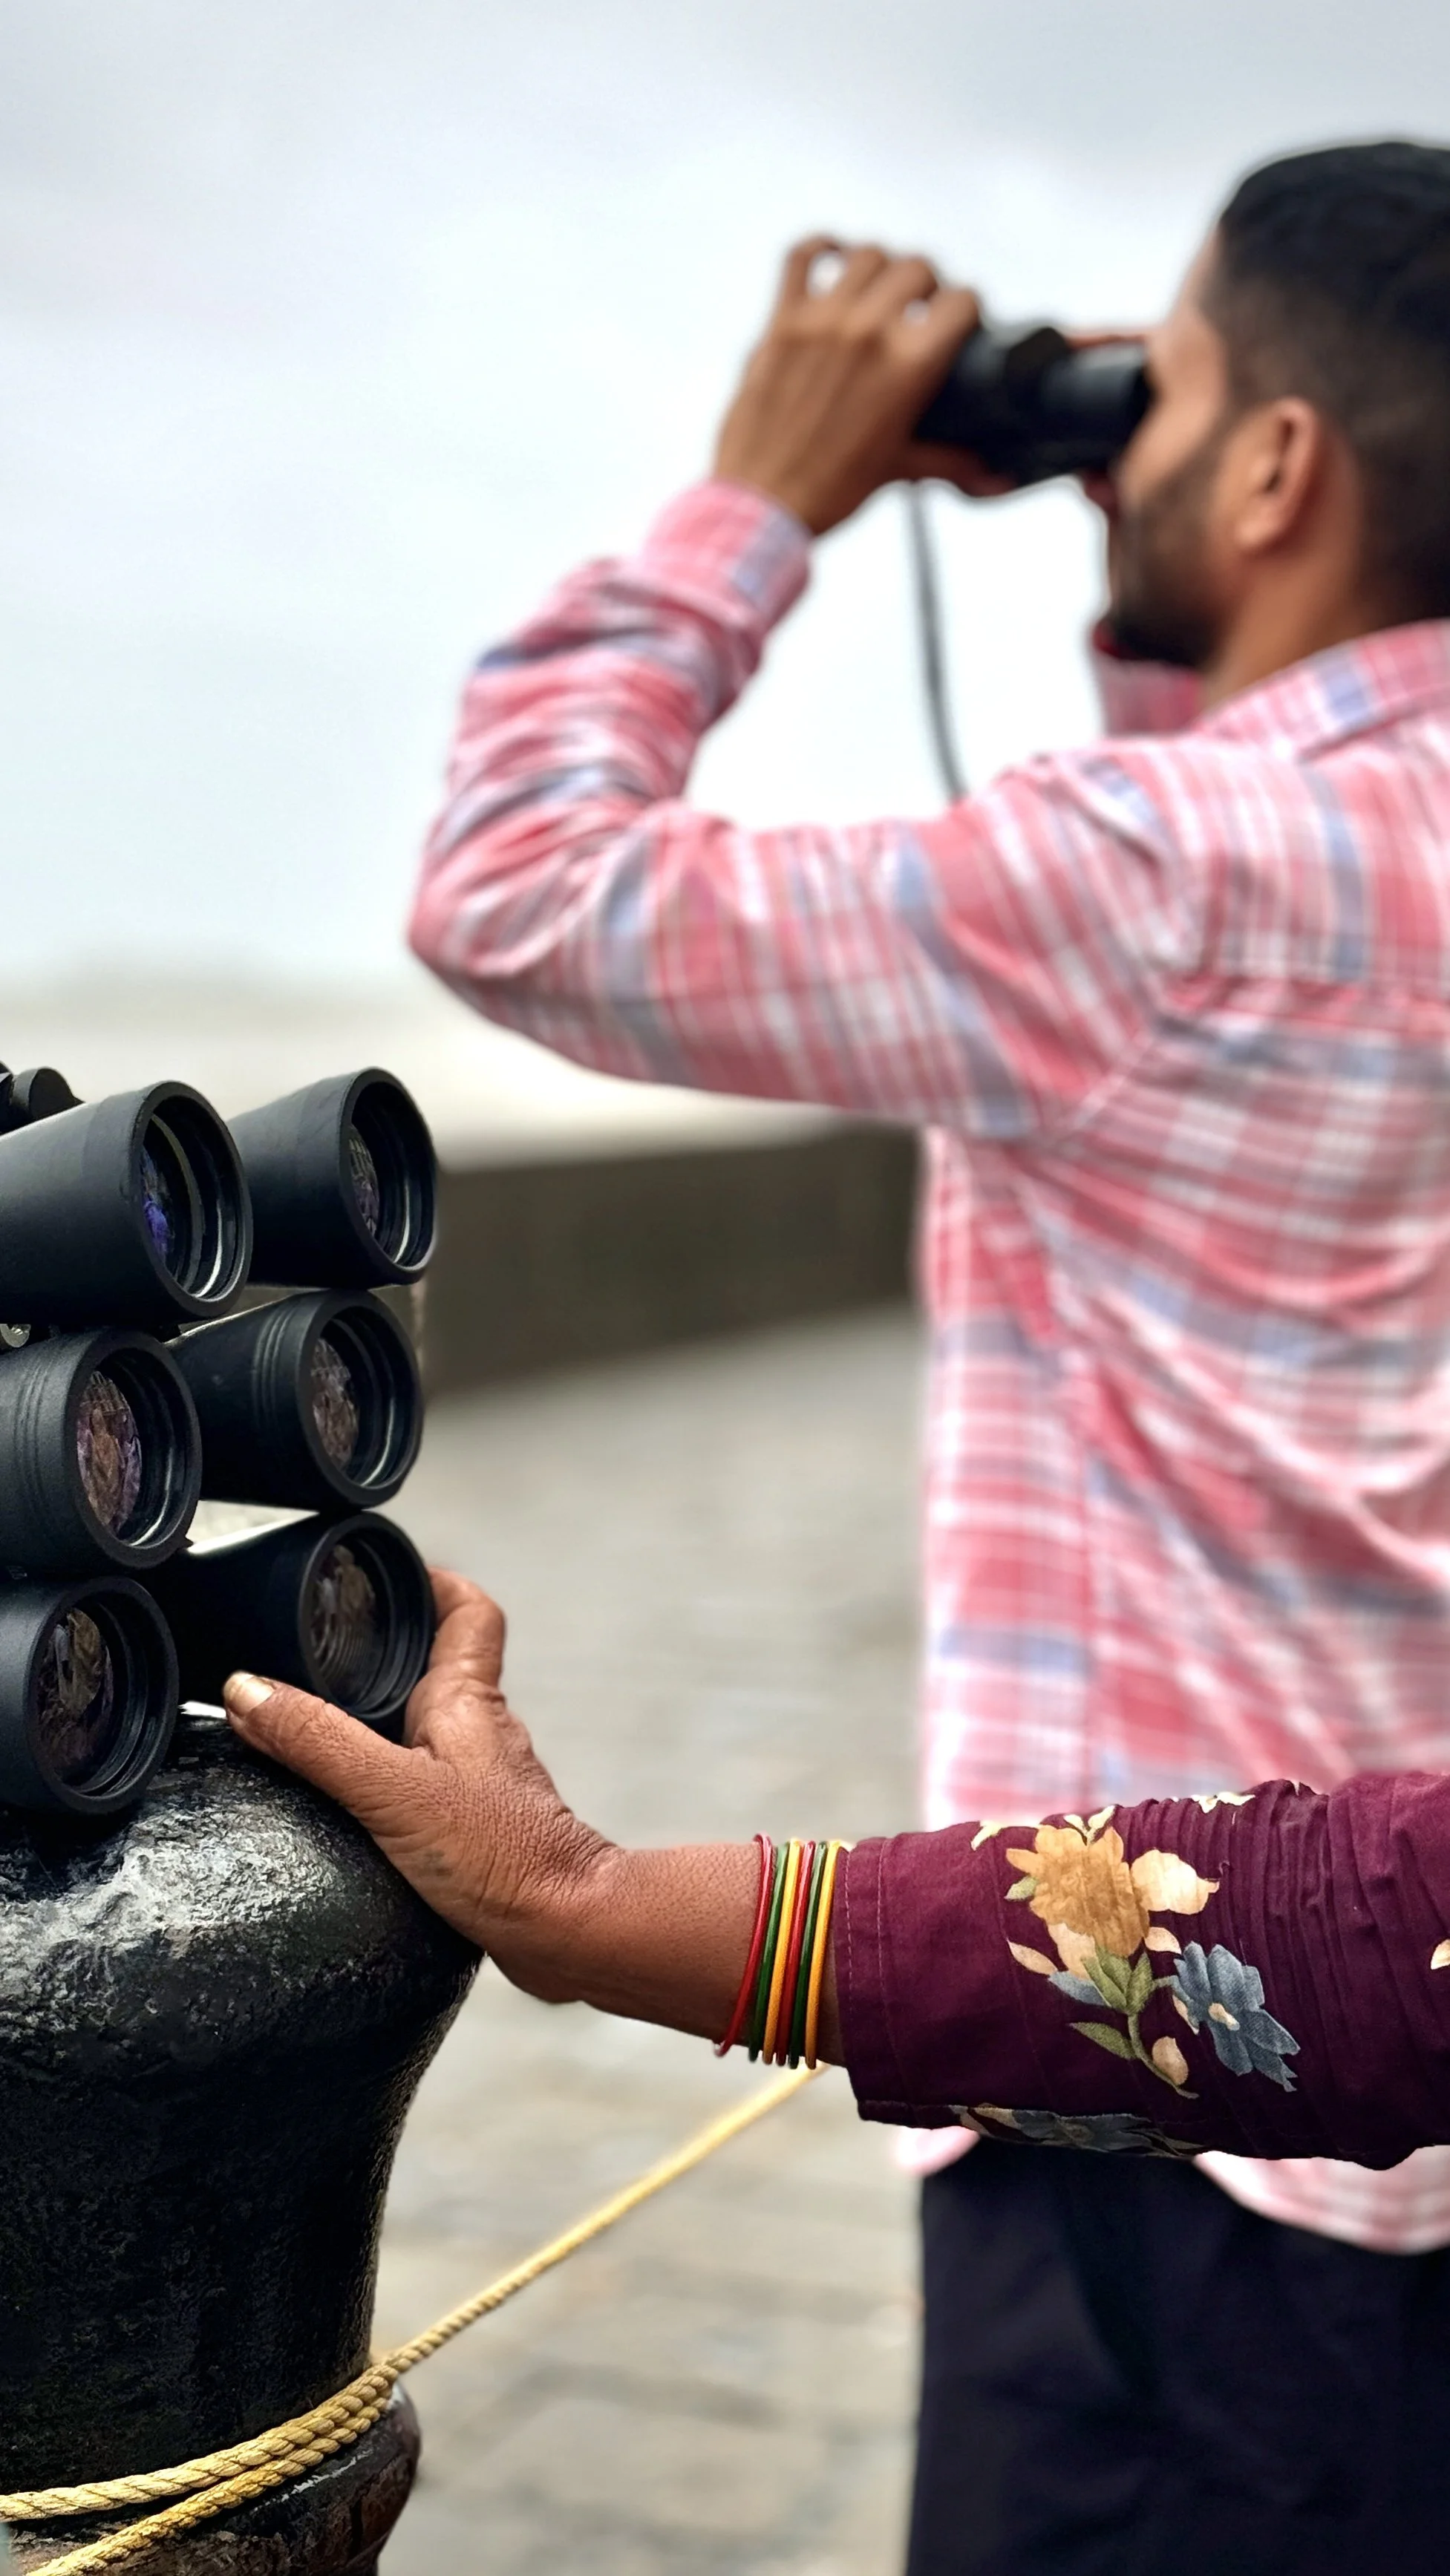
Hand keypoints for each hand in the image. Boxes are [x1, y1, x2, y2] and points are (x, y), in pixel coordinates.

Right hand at [222, 1570, 780, 2047]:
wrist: (567, 1930)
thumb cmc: (499, 1857)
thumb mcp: (390, 1791)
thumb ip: (316, 1742)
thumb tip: (245, 1690)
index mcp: (468, 1700)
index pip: (467, 1611)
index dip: (433, 1582)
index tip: (387, 1573)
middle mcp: (481, 1730)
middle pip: (440, 1664)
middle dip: (386, 1650)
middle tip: (324, 1647)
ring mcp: (483, 1780)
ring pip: (431, 1727)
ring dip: (382, 1719)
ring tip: (318, 1721)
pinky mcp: (479, 1828)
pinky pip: (430, 1781)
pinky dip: (391, 1778)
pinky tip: (354, 1806)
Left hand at [713, 237, 1009, 535]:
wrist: (763, 504)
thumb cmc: (833, 491)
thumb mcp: (898, 468)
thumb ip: (951, 461)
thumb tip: (998, 480)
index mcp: (908, 366)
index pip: (960, 302)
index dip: (968, 307)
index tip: (961, 319)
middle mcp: (868, 331)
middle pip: (916, 267)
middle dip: (928, 282)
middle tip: (922, 304)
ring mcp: (822, 321)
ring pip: (867, 255)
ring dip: (882, 266)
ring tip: (882, 286)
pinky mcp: (781, 322)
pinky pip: (800, 257)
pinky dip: (820, 247)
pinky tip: (833, 253)